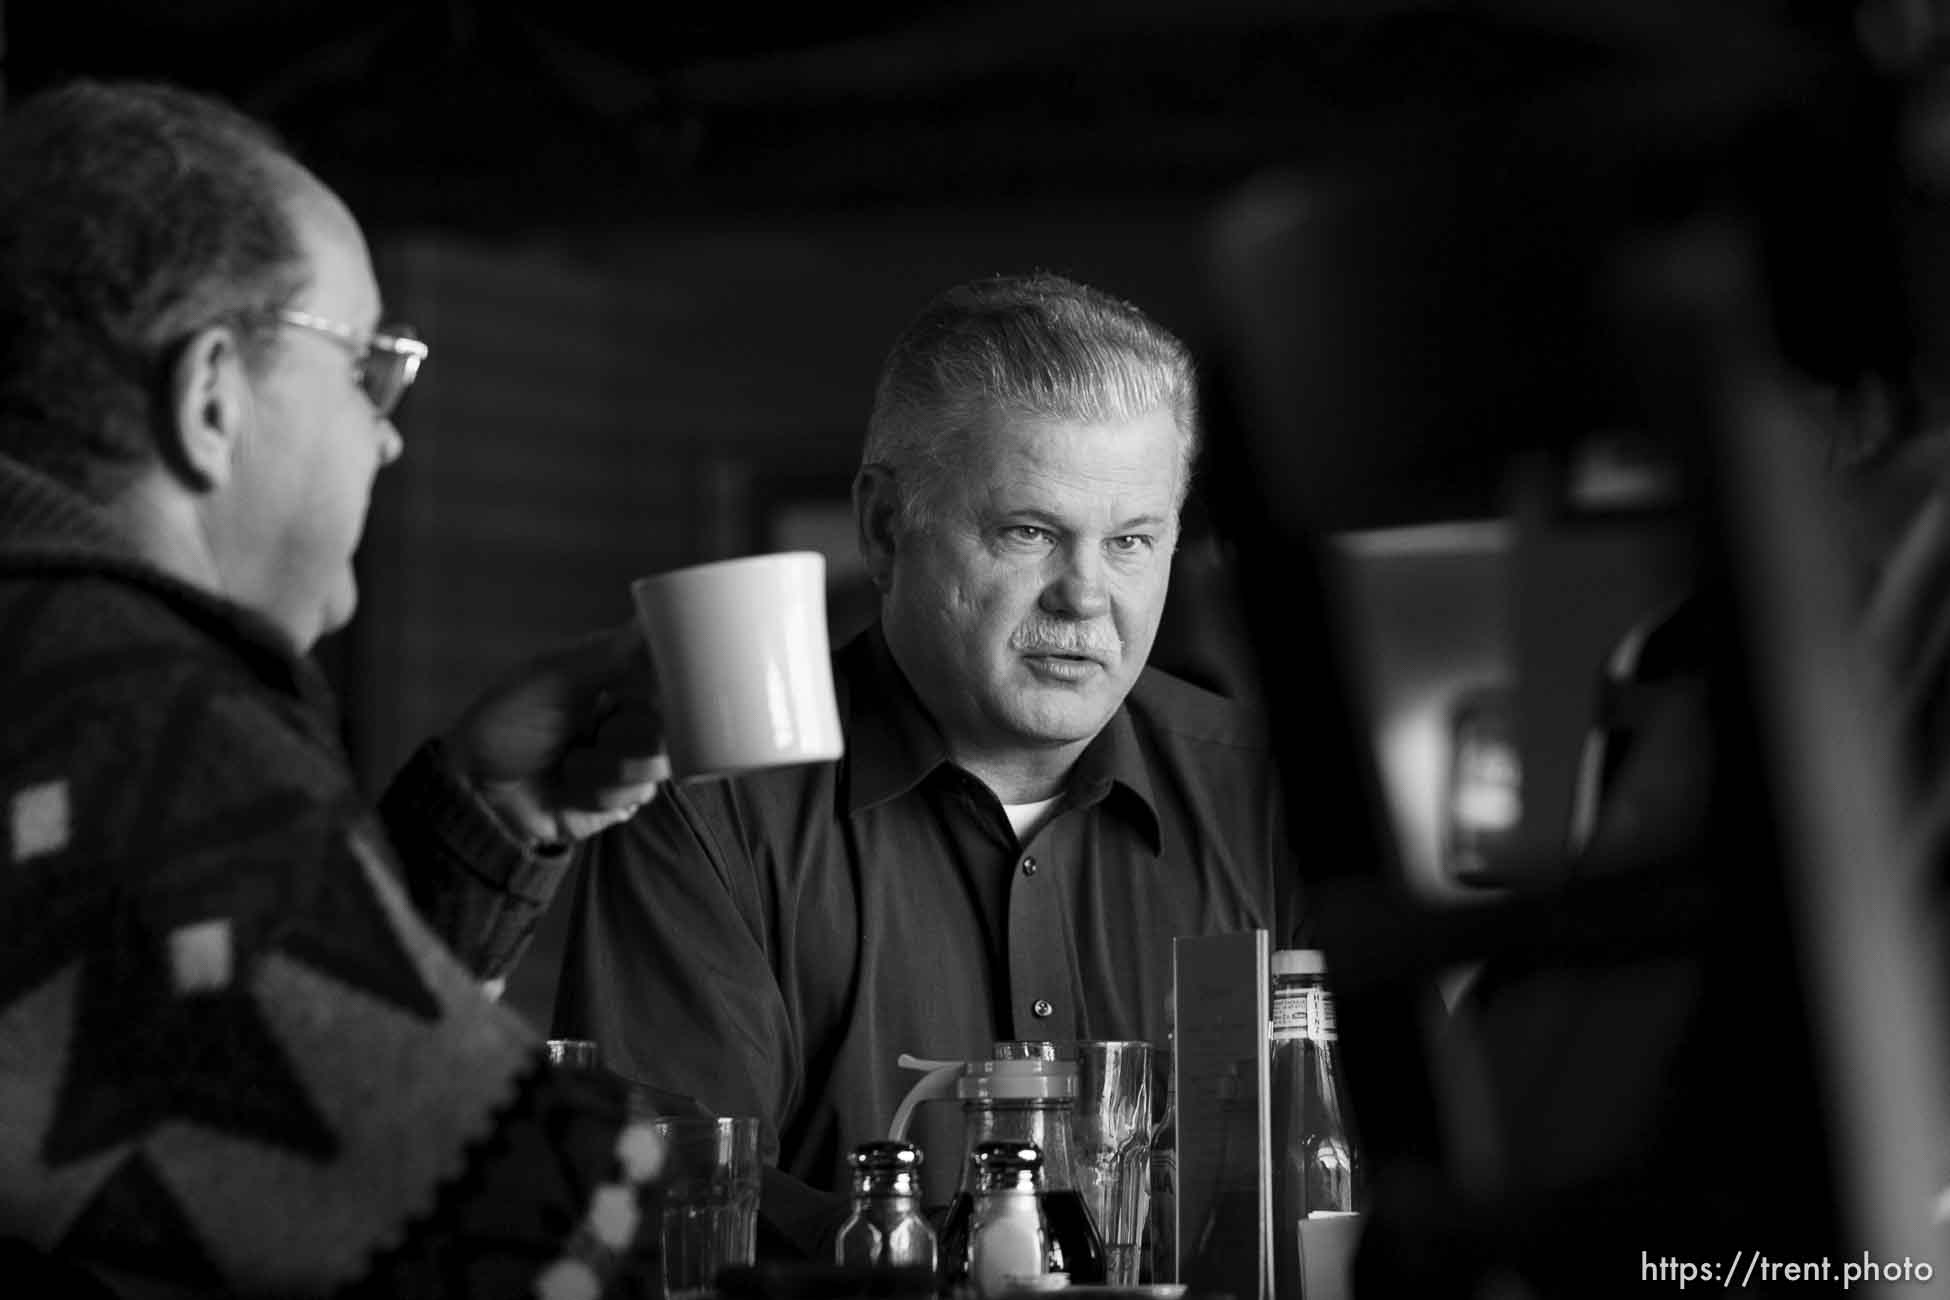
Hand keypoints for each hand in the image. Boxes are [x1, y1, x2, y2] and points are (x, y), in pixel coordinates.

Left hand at [442, 622, 669, 847]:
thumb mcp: (553, 679)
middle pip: (672, 723)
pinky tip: (572, 788)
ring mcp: (626, 759)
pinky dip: (601, 793)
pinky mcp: (620, 799)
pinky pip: (638, 795)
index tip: (653, 695)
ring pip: (658, 763)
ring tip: (572, 763)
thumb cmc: (506, 722)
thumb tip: (652, 621)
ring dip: (611, 766)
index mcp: (616, 678)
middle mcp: (627, 716)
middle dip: (633, 733)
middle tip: (599, 733)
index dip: (673, 686)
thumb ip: (609, 654)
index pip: (668, 675)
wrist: (476, 791)